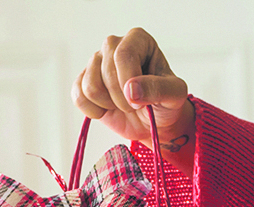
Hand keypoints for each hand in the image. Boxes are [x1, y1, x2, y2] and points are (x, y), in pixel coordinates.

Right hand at [73, 29, 196, 172]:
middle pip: (106, 71)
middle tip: (136, 105)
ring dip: (108, 104)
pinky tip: (107, 109)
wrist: (154, 121)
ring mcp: (96, 62)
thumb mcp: (175, 95)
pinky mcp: (83, 80)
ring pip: (90, 86)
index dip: (129, 82)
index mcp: (138, 39)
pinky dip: (94, 111)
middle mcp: (114, 45)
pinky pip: (78, 97)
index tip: (141, 100)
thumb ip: (159, 89)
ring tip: (123, 105)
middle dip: (121, 98)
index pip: (123, 55)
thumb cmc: (166, 102)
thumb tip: (131, 90)